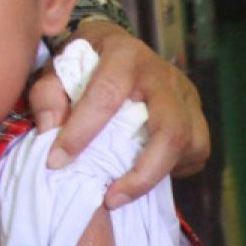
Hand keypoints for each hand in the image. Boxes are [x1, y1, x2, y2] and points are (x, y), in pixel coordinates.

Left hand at [28, 20, 208, 207]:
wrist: (118, 46)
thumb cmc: (85, 62)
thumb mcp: (58, 66)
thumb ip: (48, 94)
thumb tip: (51, 129)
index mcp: (124, 54)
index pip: (107, 95)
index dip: (82, 132)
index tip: (57, 162)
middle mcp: (162, 74)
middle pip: (170, 130)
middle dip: (143, 173)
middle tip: (111, 199)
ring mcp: (185, 94)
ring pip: (190, 143)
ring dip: (158, 175)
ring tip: (125, 192)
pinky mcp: (196, 113)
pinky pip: (197, 150)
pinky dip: (174, 169)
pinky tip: (146, 172)